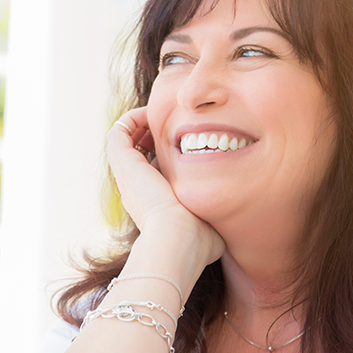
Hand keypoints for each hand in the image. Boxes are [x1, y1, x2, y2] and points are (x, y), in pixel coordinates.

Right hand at [109, 108, 224, 267]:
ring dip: (142, 123)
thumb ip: (217, 215)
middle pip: (138, 152)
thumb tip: (233, 219)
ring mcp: (128, 175)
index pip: (156, 169)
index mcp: (155, 201)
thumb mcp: (211, 223)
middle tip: (175, 125)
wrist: (177, 239)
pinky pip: (119, 132)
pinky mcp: (124, 164)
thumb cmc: (198, 240)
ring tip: (163, 115)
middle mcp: (137, 187)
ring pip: (125, 140)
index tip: (190, 144)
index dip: (168, 153)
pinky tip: (154, 113)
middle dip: (153, 135)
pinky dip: (133, 118)